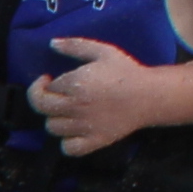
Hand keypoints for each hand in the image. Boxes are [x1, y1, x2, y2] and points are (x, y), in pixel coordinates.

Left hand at [27, 25, 170, 153]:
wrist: (150, 95)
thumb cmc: (126, 71)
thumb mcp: (102, 51)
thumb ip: (75, 46)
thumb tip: (52, 43)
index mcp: (75, 83)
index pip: (48, 87)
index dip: (49, 83)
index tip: (53, 79)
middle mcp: (75, 106)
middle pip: (42, 107)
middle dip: (42, 98)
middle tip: (52, 94)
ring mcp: (84, 126)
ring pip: (52, 127)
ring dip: (55, 118)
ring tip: (65, 111)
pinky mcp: (94, 141)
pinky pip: (68, 148)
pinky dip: (66, 143)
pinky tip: (73, 132)